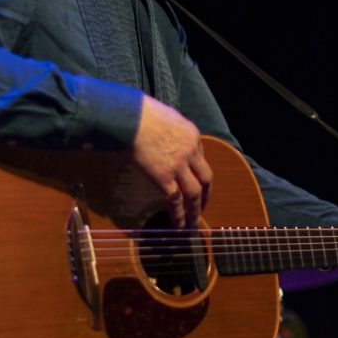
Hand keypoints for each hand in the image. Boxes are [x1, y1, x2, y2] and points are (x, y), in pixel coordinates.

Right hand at [130, 95, 210, 227]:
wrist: (131, 118)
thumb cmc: (142, 112)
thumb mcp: (166, 116)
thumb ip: (171, 129)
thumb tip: (165, 134)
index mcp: (192, 135)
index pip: (201, 156)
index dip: (198, 169)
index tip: (195, 178)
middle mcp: (191, 152)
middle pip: (205, 178)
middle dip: (206, 193)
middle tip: (204, 204)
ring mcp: (179, 166)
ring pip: (194, 193)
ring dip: (196, 209)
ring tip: (194, 221)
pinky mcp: (164, 178)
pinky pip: (176, 200)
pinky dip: (179, 214)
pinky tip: (180, 224)